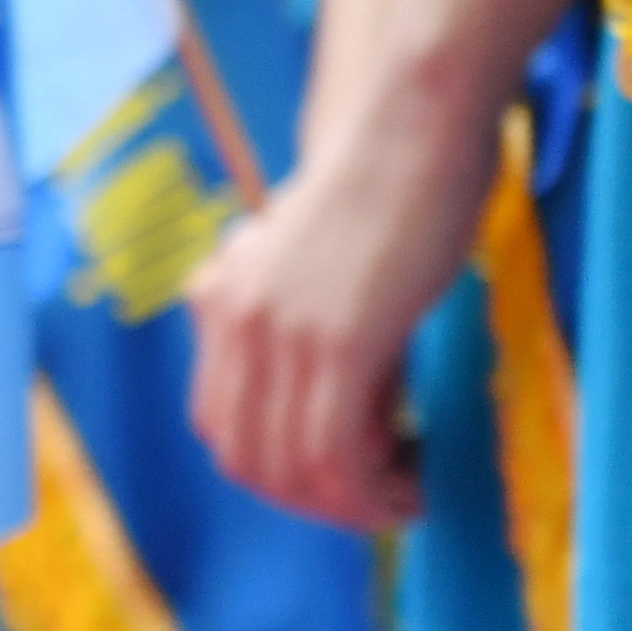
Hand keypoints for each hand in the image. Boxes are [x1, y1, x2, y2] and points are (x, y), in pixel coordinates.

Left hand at [186, 73, 497, 533]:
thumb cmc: (385, 187)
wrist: (414, 126)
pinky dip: (372, 490)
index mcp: (217, 298)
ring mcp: (280, 333)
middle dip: (313, 501)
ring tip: (404, 493)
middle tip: (376, 500)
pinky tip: (411, 481)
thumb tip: (329, 413)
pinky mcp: (337, 343)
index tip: (337, 478)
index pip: (219, 426)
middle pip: (247, 459)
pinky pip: (335, 455)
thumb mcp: (309, 262)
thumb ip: (291, 322)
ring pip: (292, 469)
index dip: (275, 472)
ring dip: (350, 504)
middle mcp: (233, 318)